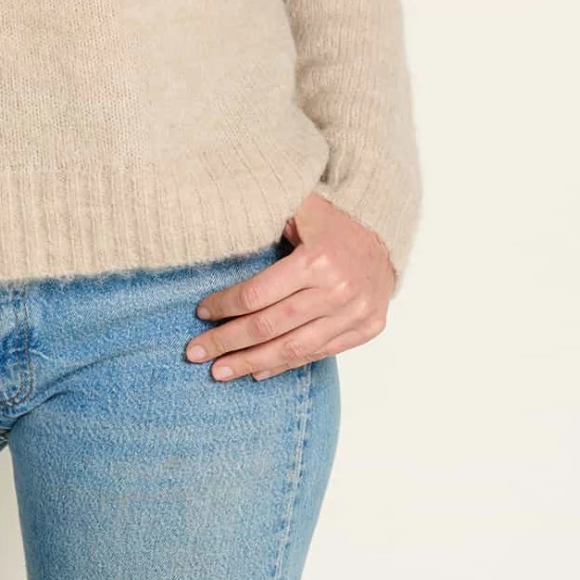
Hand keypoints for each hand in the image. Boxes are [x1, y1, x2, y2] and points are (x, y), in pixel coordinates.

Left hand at [185, 192, 396, 381]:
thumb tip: (213, 238)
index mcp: (315, 260)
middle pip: (269, 326)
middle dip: (227, 341)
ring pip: (293, 348)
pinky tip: (259, 371)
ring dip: (252, 363)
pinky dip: (286, 364)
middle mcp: (336, 291)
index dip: (224, 306)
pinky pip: (319, 353)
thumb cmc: (331, 216)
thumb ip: (262, 222)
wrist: (384, 229)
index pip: (257, 295)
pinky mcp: (366, 328)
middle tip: (195, 352)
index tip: (201, 312)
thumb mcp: (295, 207)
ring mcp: (354, 313)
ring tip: (220, 371)